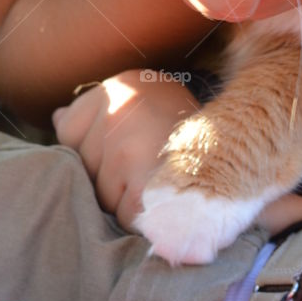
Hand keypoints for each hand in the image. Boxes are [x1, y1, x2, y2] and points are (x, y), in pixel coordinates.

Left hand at [52, 70, 198, 229]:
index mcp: (123, 83)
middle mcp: (122, 102)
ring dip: (124, 199)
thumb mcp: (145, 111)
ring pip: (99, 191)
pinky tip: (167, 199)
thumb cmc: (192, 139)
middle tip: (149, 167)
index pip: (67, 128)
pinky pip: (123, 212)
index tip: (131, 150)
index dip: (94, 152)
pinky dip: (143, 217)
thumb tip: (54, 117)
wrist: (248, 147)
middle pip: (80, 162)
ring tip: (161, 182)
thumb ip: (94, 115)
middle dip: (106, 177)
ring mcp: (128, 138)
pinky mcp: (139, 175)